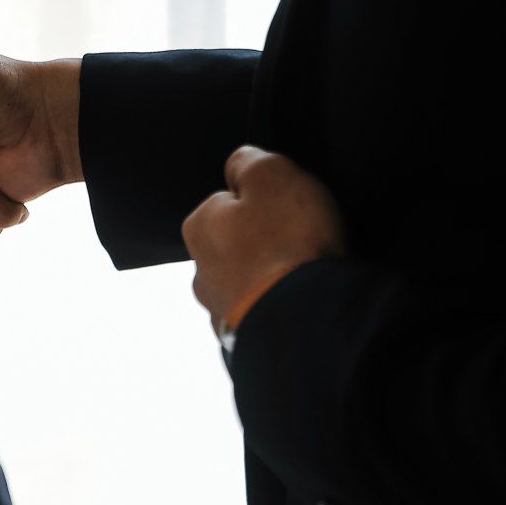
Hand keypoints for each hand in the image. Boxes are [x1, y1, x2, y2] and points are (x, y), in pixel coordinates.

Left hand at [184, 146, 346, 333]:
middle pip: (237, 245)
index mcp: (199, 227)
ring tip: (304, 276)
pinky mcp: (245, 344)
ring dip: (271, 279)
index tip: (288, 209)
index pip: (228, 200)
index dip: (263, 200)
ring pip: (248, 284)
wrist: (306, 322)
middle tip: (300, 242)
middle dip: (263, 243)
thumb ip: (248, 161)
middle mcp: (200, 272)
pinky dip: (279, 309)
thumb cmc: (288, 242)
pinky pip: (264, 317)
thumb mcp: (272, 174)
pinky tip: (300, 304)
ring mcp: (221, 313)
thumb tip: (238, 164)